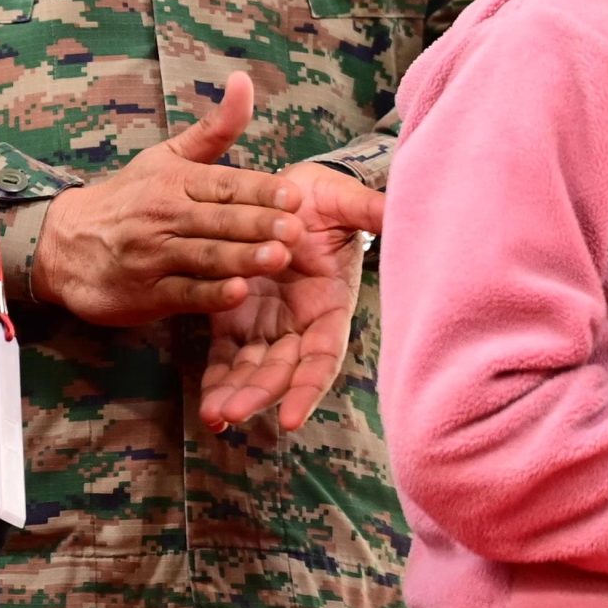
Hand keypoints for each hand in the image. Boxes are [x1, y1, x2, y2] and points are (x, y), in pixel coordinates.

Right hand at [33, 72, 304, 326]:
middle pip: (217, 220)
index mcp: (177, 181)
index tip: (294, 195)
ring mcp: (154, 256)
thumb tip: (245, 80)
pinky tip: (237, 293)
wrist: (63, 243)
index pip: (224, 184)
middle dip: (258, 224)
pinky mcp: (146, 294)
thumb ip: (215, 128)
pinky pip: (182, 293)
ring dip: (241, 258)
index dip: (260, 190)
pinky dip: (209, 295)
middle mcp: (165, 216)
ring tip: (278, 258)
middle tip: (296, 229)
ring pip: (204, 256)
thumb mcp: (169, 156)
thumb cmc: (130, 197)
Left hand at [198, 164, 386, 432]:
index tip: (291, 418)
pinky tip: (206, 405)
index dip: (308, 387)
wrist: (285, 189)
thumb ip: (371, 212)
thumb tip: (402, 215)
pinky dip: (216, 381)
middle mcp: (300, 323)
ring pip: (252, 370)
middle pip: (282, 370)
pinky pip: (224, 356)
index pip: (323, 356)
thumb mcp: (346, 201)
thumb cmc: (322, 197)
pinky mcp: (235, 318)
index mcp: (330, 304)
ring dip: (235, 396)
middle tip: (232, 413)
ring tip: (214, 416)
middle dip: (260, 395)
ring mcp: (267, 324)